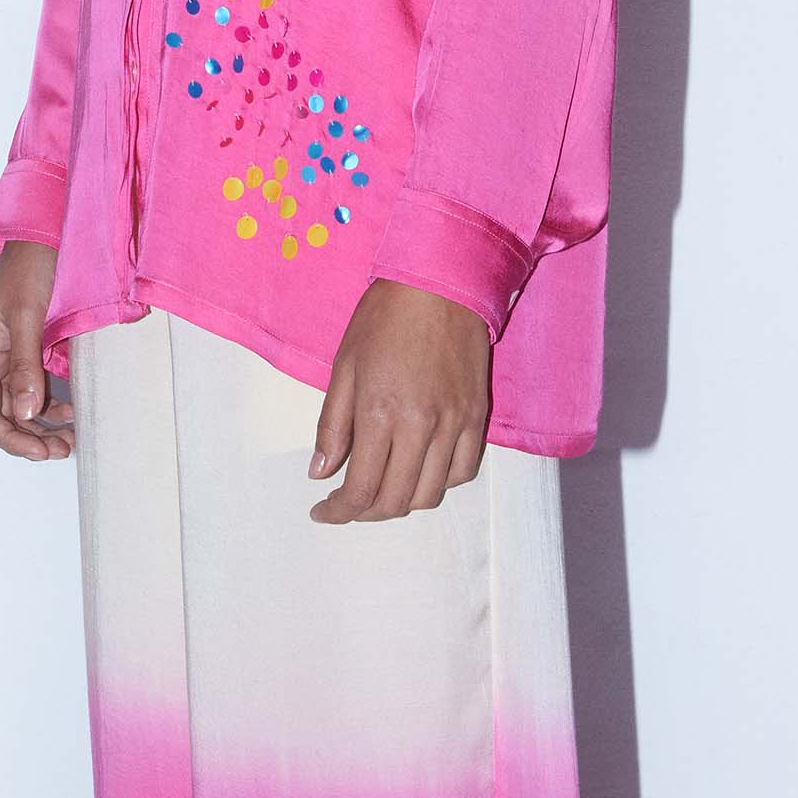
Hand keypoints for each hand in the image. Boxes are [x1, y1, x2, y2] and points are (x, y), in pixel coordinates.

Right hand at [0, 241, 72, 460]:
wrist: (47, 235)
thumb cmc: (32, 268)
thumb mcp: (28, 316)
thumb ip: (25, 364)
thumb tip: (25, 413)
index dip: (11, 439)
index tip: (42, 451)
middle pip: (3, 416)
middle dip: (30, 439)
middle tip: (65, 449)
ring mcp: (12, 356)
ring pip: (20, 407)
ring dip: (43, 427)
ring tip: (71, 437)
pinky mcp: (32, 350)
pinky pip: (35, 389)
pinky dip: (52, 405)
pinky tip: (72, 410)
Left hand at [308, 278, 490, 523]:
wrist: (441, 284)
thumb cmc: (384, 318)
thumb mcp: (344, 367)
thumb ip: (332, 425)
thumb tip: (320, 473)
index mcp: (379, 413)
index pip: (360, 489)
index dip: (338, 511)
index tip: (323, 512)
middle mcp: (420, 426)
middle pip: (395, 501)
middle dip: (366, 513)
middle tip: (348, 504)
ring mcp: (454, 424)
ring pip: (430, 494)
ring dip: (402, 503)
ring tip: (382, 490)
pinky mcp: (477, 417)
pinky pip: (462, 472)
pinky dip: (439, 484)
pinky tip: (420, 473)